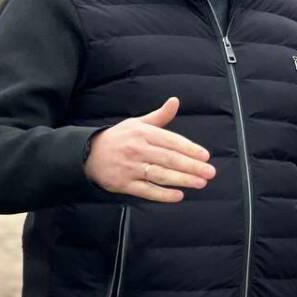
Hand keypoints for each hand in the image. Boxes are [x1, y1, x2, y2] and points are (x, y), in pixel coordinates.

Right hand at [83, 97, 214, 202]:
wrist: (88, 154)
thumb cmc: (119, 138)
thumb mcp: (138, 123)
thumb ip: (160, 116)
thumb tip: (175, 101)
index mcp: (143, 133)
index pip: (171, 141)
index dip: (189, 149)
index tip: (205, 156)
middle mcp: (137, 149)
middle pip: (168, 159)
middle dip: (191, 166)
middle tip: (209, 172)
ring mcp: (130, 168)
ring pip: (160, 175)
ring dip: (181, 180)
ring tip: (200, 183)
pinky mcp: (123, 184)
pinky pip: (146, 190)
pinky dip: (162, 194)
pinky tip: (178, 195)